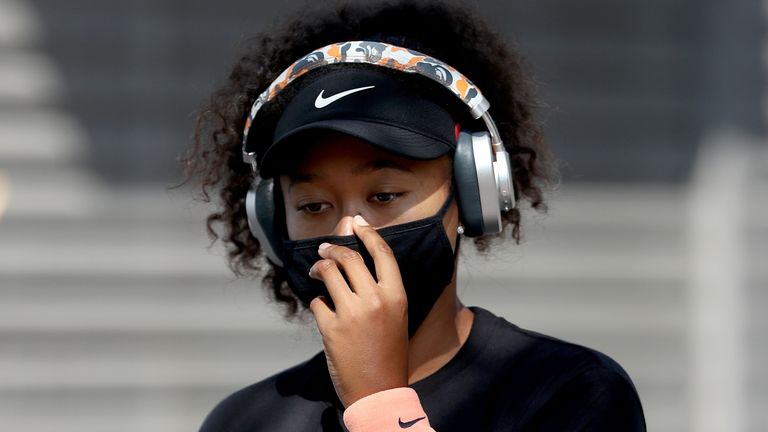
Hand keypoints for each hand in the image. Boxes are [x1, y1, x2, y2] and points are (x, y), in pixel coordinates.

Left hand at [308, 215, 408, 407]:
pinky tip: (321, 307)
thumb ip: (382, 289)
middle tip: (324, 248)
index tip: (356, 222)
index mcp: (396, 295)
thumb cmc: (388, 353)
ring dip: (318, 267)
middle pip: (349, 256)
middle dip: (332, 247)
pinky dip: (317, 301)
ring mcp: (352, 313)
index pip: (382, 252)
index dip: (367, 233)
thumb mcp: (396, 316)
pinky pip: (317, 301)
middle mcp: (375, 299)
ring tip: (316, 271)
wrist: (379, 390)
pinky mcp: (331, 328)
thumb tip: (360, 261)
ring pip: (328, 271)